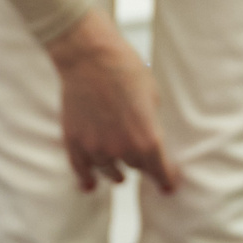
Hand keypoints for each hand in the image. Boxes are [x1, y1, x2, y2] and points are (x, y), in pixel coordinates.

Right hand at [44, 7, 181, 194]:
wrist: (90, 55)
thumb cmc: (126, 69)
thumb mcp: (153, 97)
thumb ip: (151, 125)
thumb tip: (149, 141)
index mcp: (148, 140)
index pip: (161, 173)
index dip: (167, 181)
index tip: (169, 186)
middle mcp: (122, 150)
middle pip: (136, 169)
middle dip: (141, 166)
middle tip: (143, 165)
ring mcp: (96, 149)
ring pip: (110, 172)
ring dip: (116, 172)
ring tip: (118, 174)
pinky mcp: (74, 142)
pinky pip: (81, 171)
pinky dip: (87, 180)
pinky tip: (90, 186)